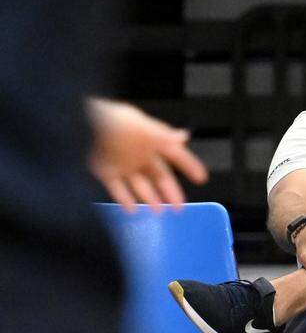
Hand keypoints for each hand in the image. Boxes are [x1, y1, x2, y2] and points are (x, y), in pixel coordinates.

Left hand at [87, 98, 207, 210]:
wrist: (78, 123)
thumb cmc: (112, 120)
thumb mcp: (142, 126)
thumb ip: (163, 134)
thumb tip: (184, 136)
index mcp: (150, 139)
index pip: (175, 154)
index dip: (189, 165)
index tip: (201, 178)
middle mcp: (139, 153)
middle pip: (159, 175)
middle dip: (171, 191)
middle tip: (180, 207)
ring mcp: (122, 163)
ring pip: (140, 185)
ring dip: (151, 198)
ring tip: (161, 212)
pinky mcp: (104, 171)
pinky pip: (117, 189)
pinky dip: (125, 200)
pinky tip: (133, 210)